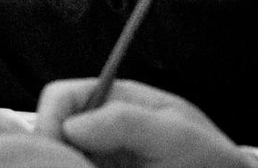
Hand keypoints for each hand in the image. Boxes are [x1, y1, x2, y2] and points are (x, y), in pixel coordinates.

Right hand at [35, 79, 244, 167]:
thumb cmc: (208, 158)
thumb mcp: (175, 135)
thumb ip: (128, 122)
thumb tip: (72, 124)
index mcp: (114, 99)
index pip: (61, 97)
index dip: (50, 122)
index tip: (59, 152)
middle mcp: (98, 128)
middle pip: (49, 131)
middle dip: (54, 153)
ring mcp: (96, 156)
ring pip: (56, 158)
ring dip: (66, 166)